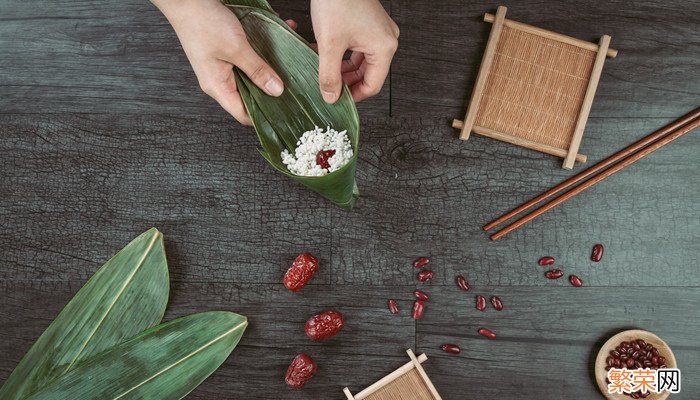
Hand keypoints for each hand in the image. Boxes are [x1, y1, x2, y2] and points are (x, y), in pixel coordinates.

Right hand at [152, 0, 286, 124]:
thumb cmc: (203, 22)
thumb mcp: (236, 48)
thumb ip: (257, 70)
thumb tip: (276, 90)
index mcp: (217, 86)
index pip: (242, 114)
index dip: (263, 116)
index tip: (284, 110)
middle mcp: (220, 80)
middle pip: (251, 95)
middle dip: (272, 89)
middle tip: (293, 85)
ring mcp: (223, 66)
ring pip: (252, 75)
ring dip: (270, 66)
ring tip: (289, 60)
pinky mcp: (227, 53)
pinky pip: (249, 59)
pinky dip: (264, 51)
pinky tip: (278, 40)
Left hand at [310, 0, 398, 103]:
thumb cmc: (337, 0)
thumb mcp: (329, 44)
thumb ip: (329, 74)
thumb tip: (330, 97)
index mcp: (384, 48)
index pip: (372, 85)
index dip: (354, 96)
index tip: (337, 101)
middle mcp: (386, 40)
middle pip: (367, 74)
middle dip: (346, 82)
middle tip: (327, 88)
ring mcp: (379, 32)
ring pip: (360, 62)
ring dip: (341, 69)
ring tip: (323, 72)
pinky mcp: (368, 24)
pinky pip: (358, 48)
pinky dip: (342, 55)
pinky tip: (324, 55)